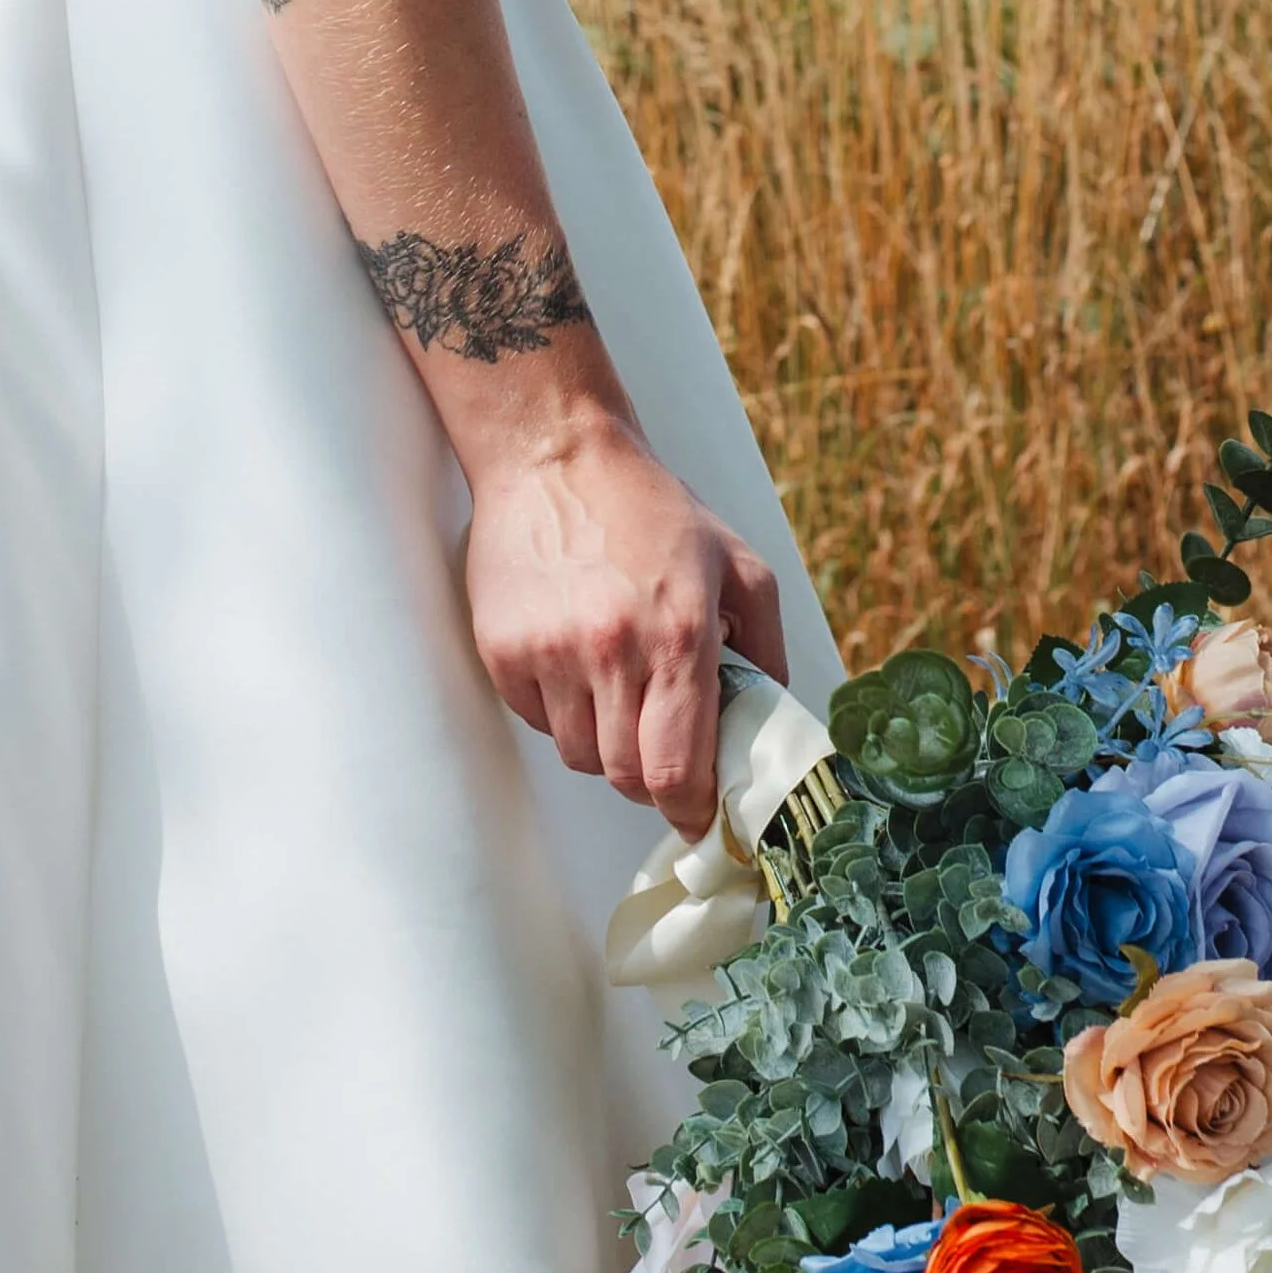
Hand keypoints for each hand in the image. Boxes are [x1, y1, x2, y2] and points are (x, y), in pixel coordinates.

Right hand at [462, 407, 789, 837]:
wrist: (553, 456)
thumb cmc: (649, 508)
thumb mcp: (738, 564)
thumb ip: (765, 649)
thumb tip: (768, 723)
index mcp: (678, 633)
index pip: (675, 768)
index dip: (690, 808)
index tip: (698, 816)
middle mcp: (611, 650)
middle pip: (625, 776)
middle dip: (650, 777)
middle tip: (661, 745)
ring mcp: (549, 653)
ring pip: (580, 755)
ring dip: (604, 741)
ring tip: (616, 683)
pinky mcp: (503, 652)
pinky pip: (538, 721)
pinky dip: (561, 711)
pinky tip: (575, 660)